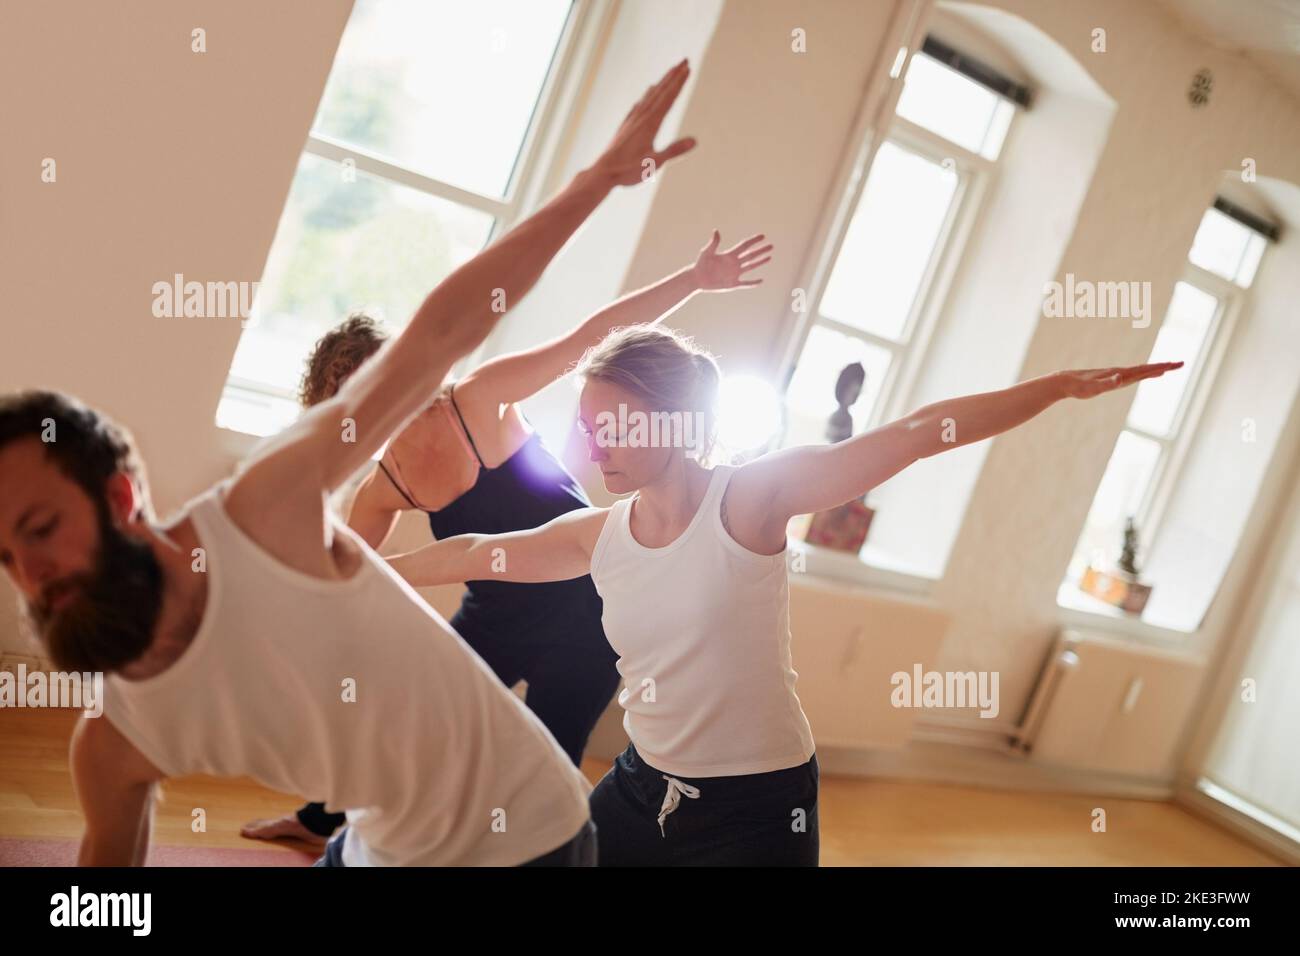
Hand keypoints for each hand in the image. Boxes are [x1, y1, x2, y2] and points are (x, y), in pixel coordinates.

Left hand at [593, 60, 696, 187]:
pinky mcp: (625, 126)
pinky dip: (645, 97)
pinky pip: (638, 106)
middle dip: (673, 75)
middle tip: (684, 60)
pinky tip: (645, 96)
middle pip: (660, 91)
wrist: (603, 172)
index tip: (688, 68)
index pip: (669, 98)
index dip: (679, 83)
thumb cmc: (628, 170)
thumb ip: (675, 150)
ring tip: (669, 73)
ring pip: (649, 96)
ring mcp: (632, 120)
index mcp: (650, 123)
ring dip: (661, 83)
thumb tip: (694, 141)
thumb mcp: (655, 162)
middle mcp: (641, 117)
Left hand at [691, 231, 772, 290]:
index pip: (745, 246)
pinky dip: (753, 283)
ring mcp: (735, 273)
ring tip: (769, 257)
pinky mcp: (733, 283)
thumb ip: (713, 243)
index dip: (754, 241)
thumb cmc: (700, 264)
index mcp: (730, 255)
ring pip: (751, 266)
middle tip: (771, 246)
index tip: (763, 236)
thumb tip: (716, 230)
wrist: (697, 279)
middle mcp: (734, 263)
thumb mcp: (707, 252)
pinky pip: (745, 283)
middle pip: (751, 255)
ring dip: (760, 262)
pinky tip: (761, 281)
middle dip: (761, 251)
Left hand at [1057, 362, 1183, 398]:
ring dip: (1156, 369)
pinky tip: (1149, 375)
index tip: (1175, 365)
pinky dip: (1145, 374)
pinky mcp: (1112, 379)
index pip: (1144, 370)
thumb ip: (1106, 383)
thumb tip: (1120, 377)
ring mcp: (1117, 375)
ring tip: (1169, 368)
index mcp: (1120, 374)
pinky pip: (1133, 375)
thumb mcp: (1092, 388)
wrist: (1065, 381)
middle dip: (1164, 366)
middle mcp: (1120, 373)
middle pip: (1146, 369)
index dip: (1160, 368)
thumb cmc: (1078, 387)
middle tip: (1181, 364)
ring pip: (1141, 371)